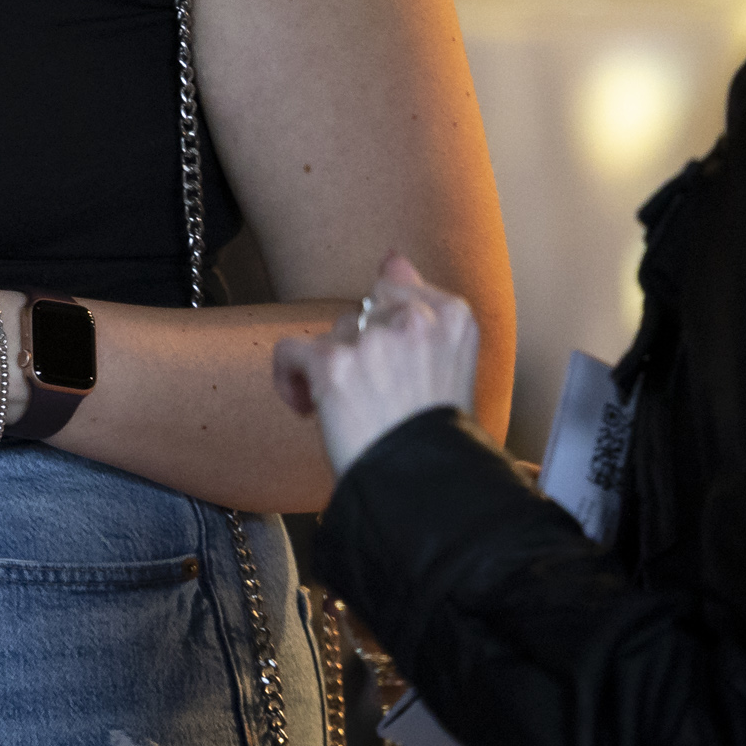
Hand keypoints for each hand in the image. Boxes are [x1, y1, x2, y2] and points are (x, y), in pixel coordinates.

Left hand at [270, 251, 483, 477]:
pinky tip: (308, 409)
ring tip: (352, 412)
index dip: (386, 330)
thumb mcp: (449, 363)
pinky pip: (290, 352)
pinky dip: (289, 380)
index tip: (393, 368)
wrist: (423, 489)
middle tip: (378, 400)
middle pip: (364, 312)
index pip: (398, 288)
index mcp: (455, 317)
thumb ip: (422, 304)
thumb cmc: (437, 438)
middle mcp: (416, 319)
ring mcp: (374, 340)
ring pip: (333, 332)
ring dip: (333, 368)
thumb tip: (393, 256)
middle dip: (362, 351)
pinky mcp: (333, 363)